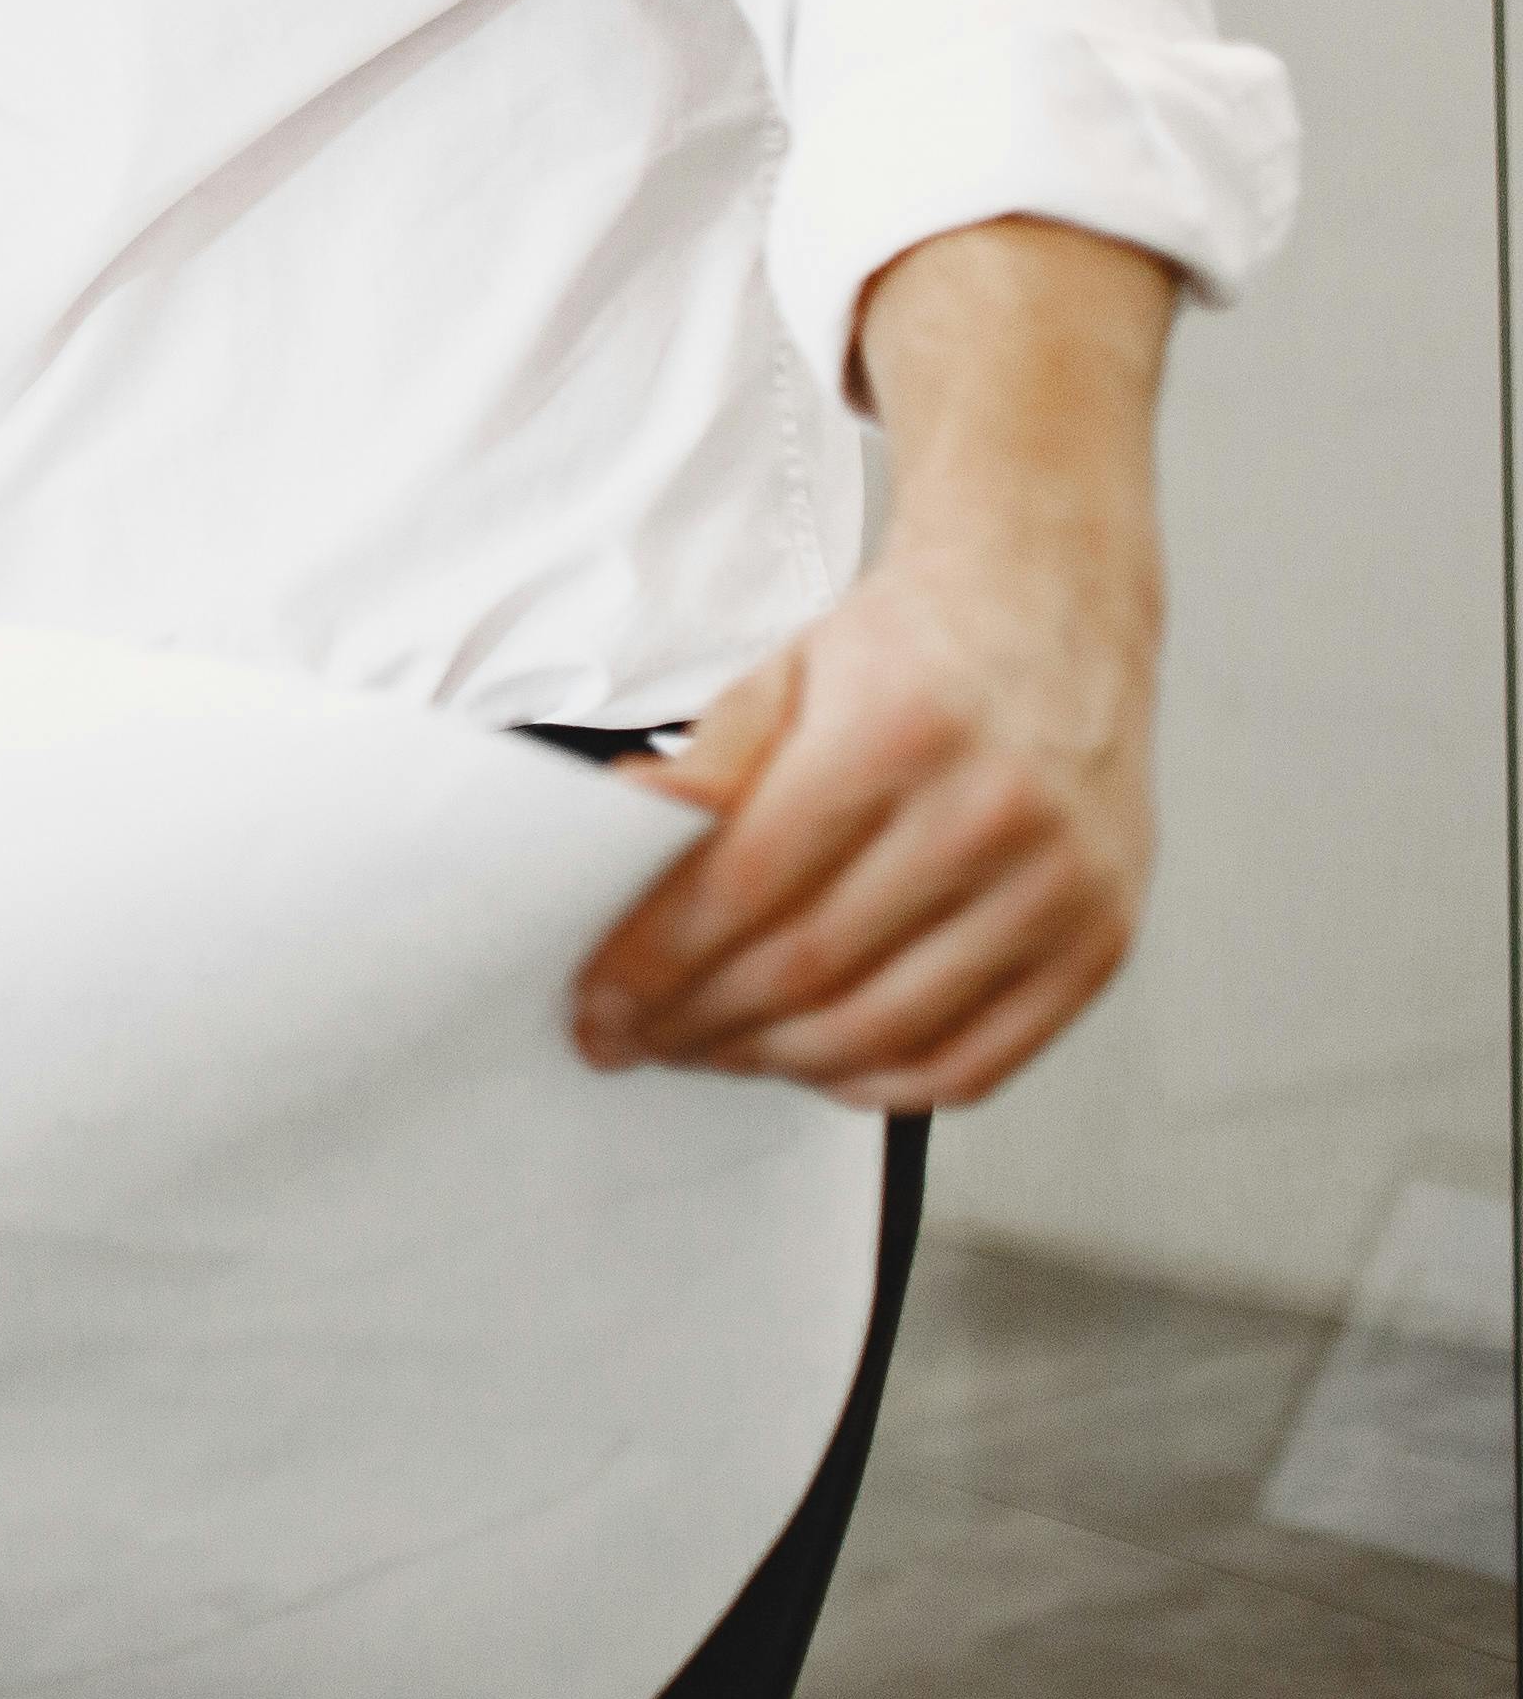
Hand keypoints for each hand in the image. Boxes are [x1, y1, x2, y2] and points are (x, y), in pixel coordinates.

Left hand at [577, 216, 1174, 1108]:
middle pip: (809, 968)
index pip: (745, 885)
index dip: (656, 962)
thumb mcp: (781, 678)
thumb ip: (702, 771)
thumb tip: (615, 841)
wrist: (1049, 615)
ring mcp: (1060, 889)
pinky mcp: (1100, 944)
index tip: (600, 1002)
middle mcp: (992, 816)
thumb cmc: (910, 652)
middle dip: (698, 1020)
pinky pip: (975, 1064)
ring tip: (709, 1047)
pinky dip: (877, 1083)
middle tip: (638, 1034)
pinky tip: (813, 1063)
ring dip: (773, 1060)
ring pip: (885, 1030)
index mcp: (898, 736)